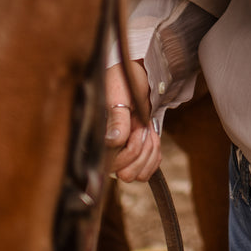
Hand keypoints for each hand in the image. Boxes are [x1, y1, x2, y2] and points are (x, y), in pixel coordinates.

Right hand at [105, 61, 161, 181]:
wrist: (134, 76)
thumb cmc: (121, 83)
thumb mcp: (118, 98)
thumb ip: (116, 120)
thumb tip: (112, 142)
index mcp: (95, 141)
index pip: (113, 166)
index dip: (131, 149)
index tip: (138, 127)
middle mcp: (105, 153)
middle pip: (128, 175)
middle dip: (143, 150)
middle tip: (143, 127)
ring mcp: (119, 156)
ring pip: (140, 175)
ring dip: (150, 151)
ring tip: (147, 129)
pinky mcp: (133, 155)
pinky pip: (148, 170)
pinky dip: (155, 154)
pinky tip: (151, 136)